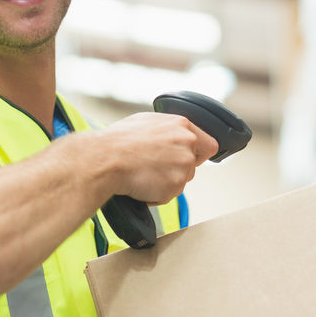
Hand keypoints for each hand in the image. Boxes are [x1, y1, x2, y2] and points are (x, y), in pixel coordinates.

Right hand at [94, 112, 218, 204]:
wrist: (106, 158)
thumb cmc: (119, 140)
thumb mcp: (146, 122)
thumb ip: (168, 129)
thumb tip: (173, 134)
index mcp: (182, 125)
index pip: (209, 144)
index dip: (197, 153)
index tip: (186, 158)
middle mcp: (188, 143)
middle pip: (194, 164)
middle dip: (177, 168)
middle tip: (154, 167)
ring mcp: (183, 165)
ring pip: (182, 180)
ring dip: (167, 181)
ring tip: (144, 174)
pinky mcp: (176, 185)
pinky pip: (170, 195)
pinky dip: (157, 194)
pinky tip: (142, 184)